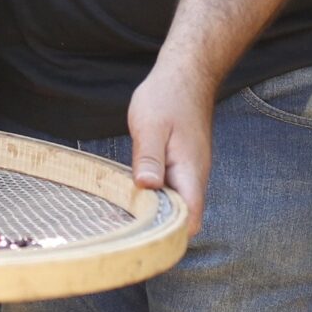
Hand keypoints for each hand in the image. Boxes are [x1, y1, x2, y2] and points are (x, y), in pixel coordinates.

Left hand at [126, 63, 214, 237]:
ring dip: (151, 211)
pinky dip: (150, 195)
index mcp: (190, 173)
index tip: (140, 237)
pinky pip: (167, 189)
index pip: (189, 220)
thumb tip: (147, 188)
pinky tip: (128, 192)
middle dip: (155, 228)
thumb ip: (149, 158)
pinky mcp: (178, 165)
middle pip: (180, 218)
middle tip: (119, 229)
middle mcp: (193, 178)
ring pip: (172, 204)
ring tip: (119, 215)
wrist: (185, 74)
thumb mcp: (151, 126)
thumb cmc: (168, 97)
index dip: (169, 235)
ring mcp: (187, 172)